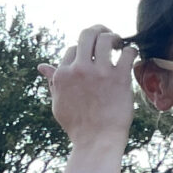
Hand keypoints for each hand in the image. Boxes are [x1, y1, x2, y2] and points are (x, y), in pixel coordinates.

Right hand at [38, 24, 136, 150]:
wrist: (96, 142)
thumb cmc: (77, 126)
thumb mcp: (58, 103)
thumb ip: (52, 82)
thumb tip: (42, 67)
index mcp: (62, 74)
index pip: (72, 48)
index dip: (82, 51)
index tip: (91, 57)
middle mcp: (79, 69)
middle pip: (87, 35)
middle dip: (98, 30)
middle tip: (106, 34)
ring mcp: (100, 73)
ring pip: (107, 39)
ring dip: (114, 37)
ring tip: (118, 45)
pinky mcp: (119, 78)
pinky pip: (127, 53)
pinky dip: (131, 51)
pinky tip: (130, 56)